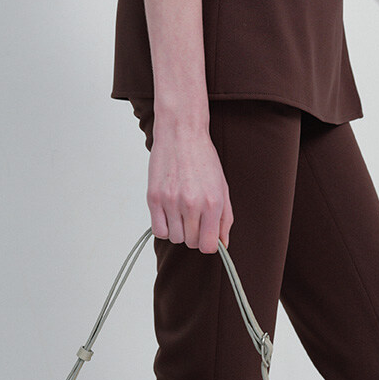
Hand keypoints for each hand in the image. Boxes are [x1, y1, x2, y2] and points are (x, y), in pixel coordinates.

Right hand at [147, 114, 233, 250]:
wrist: (181, 133)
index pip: (208, 246)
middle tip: (194, 218)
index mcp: (213, 203)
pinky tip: (169, 213)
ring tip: (182, 212)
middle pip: (191, 243)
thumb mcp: (222, 187)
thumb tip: (223, 243)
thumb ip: (225, 218)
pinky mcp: (153, 198)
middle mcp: (191, 204)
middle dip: (194, 235)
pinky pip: (158, 230)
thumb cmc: (203, 159)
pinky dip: (164, 227)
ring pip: (175, 238)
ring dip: (179, 230)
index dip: (208, 244)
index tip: (206, 235)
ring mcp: (171, 202)